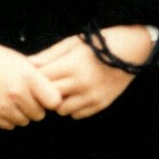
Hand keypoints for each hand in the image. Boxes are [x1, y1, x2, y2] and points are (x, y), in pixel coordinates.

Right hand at [0, 38, 62, 129]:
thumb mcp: (20, 61)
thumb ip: (37, 78)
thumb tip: (55, 95)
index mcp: (28, 77)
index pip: (54, 101)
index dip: (52, 100)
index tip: (46, 96)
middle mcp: (17, 93)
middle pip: (40, 115)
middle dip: (35, 108)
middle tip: (25, 96)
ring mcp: (3, 106)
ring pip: (24, 121)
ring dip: (21, 114)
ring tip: (11, 99)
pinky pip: (9, 126)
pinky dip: (8, 118)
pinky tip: (1, 104)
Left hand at [29, 26, 153, 118]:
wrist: (131, 52)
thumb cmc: (98, 44)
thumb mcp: (73, 43)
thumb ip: (49, 55)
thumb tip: (27, 64)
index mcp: (73, 65)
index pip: (42, 80)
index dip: (35, 79)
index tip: (35, 75)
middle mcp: (82, 83)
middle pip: (49, 97)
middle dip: (44, 92)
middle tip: (46, 85)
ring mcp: (92, 96)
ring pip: (62, 110)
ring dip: (58, 102)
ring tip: (62, 90)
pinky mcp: (101, 104)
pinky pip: (77, 115)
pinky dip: (72, 107)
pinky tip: (76, 95)